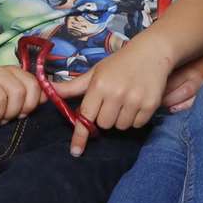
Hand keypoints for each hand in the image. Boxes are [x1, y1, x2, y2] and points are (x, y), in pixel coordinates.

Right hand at [0, 65, 40, 127]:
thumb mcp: (13, 102)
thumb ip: (31, 97)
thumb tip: (46, 97)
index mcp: (15, 72)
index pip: (34, 85)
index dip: (31, 104)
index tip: (22, 114)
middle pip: (19, 93)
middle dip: (14, 112)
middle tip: (4, 118)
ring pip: (0, 100)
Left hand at [54, 42, 174, 155]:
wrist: (153, 51)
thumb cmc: (120, 62)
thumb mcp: (95, 72)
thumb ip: (72, 87)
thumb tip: (49, 92)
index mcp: (99, 85)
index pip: (86, 116)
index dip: (80, 135)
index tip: (76, 151)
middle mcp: (116, 93)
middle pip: (104, 124)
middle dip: (106, 117)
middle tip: (112, 102)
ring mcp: (135, 99)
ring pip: (121, 126)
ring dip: (121, 118)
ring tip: (127, 101)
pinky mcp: (151, 104)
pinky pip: (137, 124)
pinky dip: (136, 118)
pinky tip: (138, 102)